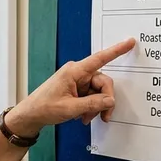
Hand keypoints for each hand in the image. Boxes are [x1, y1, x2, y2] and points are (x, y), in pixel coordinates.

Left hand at [7, 38, 136, 133]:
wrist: (31, 115)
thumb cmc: (44, 107)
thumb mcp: (70, 108)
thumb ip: (93, 104)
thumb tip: (110, 100)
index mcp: (74, 71)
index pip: (100, 59)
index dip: (117, 50)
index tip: (130, 42)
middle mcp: (77, 73)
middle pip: (103, 83)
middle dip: (104, 101)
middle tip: (102, 116)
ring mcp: (77, 81)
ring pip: (99, 92)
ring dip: (96, 107)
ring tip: (85, 117)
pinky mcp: (77, 89)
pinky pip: (92, 96)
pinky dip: (91, 107)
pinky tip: (82, 116)